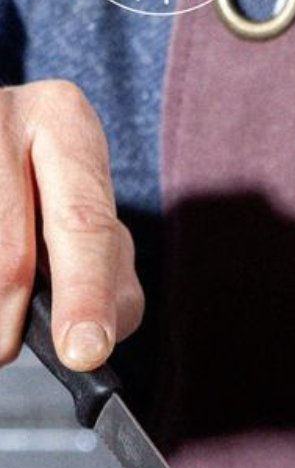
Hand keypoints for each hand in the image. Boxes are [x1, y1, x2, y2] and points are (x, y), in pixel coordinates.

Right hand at [0, 80, 143, 368]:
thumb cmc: (39, 182)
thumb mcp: (89, 211)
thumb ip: (110, 273)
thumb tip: (92, 333)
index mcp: (64, 121)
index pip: (83, 223)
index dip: (85, 294)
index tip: (84, 351)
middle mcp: (1, 114)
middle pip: (8, 252)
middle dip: (7, 321)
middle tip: (6, 352)